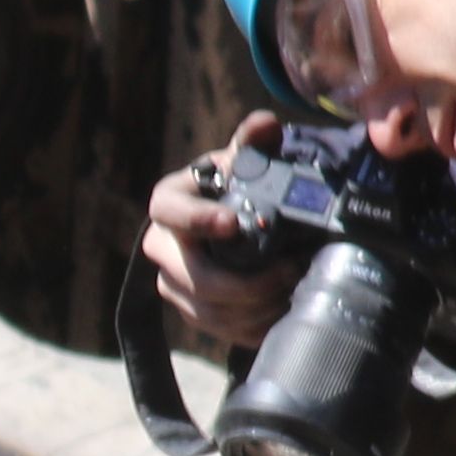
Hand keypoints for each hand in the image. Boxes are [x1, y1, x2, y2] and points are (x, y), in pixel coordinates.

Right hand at [138, 111, 289, 351]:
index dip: (199, 220)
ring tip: (294, 290)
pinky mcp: (190, 311)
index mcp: (167, 204)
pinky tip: (283, 312)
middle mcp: (161, 248)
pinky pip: (220, 330)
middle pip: (194, 278)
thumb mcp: (241, 162)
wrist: (230, 223)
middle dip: (246, 282)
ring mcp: (172, 284)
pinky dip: (254, 326)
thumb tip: (266, 124)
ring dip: (255, 307)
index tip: (234, 224)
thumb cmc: (232, 186)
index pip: (171, 213)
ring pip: (208, 310)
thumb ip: (253, 143)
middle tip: (289, 270)